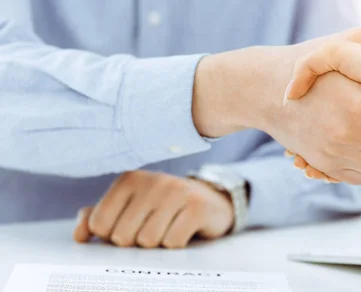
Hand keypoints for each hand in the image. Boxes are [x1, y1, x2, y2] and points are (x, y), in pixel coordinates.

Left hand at [73, 170, 233, 248]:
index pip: (99, 223)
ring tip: (167, 228)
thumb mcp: (130, 207)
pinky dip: (176, 244)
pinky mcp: (197, 207)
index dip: (111, 236)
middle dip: (136, 241)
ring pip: (148, 241)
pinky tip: (183, 230)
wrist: (210, 201)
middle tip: (151, 229)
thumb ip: (99, 217)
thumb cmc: (163, 208)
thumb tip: (80, 235)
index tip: (128, 227)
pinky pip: (172, 242)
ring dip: (157, 243)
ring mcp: (176, 192)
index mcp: (129, 179)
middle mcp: (152, 181)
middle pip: (123, 236)